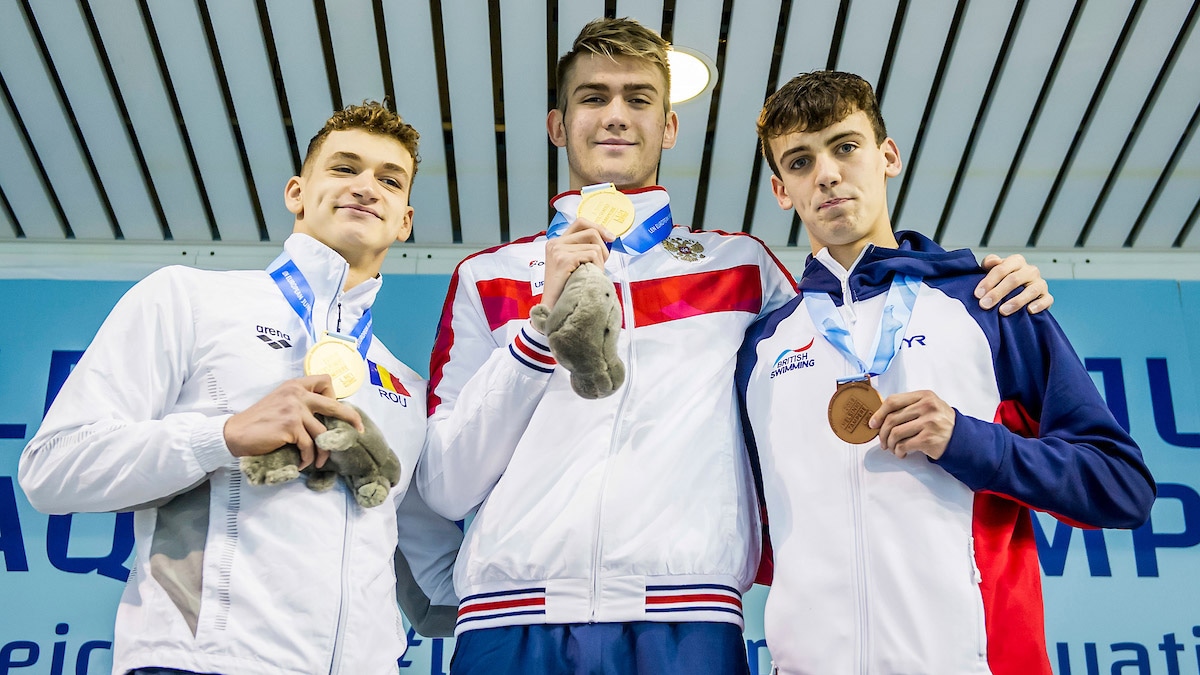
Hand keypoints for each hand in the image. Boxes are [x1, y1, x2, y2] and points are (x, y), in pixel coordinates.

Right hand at [224, 375, 363, 469]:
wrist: (235, 433)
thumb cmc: (258, 421)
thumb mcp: (280, 402)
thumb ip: (300, 403)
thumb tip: (324, 417)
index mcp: (295, 385)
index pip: (325, 380)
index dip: (333, 395)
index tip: (333, 410)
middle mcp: (296, 393)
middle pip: (334, 404)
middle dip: (351, 418)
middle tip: (358, 431)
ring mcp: (294, 409)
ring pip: (322, 432)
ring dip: (323, 450)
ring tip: (318, 461)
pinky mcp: (291, 426)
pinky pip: (309, 445)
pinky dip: (307, 457)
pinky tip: (302, 463)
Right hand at [541, 219, 613, 310]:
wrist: (553, 308)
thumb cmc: (566, 289)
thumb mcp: (573, 264)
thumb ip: (583, 249)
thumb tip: (607, 238)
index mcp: (556, 242)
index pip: (581, 222)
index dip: (598, 226)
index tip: (610, 237)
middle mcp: (555, 243)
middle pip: (591, 232)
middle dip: (603, 248)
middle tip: (603, 263)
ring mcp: (558, 250)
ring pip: (594, 246)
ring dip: (600, 262)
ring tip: (593, 274)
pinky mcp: (563, 259)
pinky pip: (592, 255)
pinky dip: (597, 266)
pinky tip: (590, 276)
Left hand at [868, 390, 954, 459]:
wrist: (961, 438)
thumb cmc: (940, 422)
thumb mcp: (928, 406)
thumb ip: (908, 406)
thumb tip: (879, 418)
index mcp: (924, 396)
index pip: (893, 401)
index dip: (879, 413)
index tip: (873, 423)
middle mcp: (927, 407)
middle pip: (892, 419)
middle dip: (883, 433)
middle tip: (882, 441)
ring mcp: (929, 423)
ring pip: (896, 433)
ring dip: (890, 444)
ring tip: (892, 448)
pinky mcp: (928, 439)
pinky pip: (904, 445)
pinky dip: (898, 451)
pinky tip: (901, 453)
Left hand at [976, 253, 1053, 314]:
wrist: (1019, 290)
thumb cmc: (1004, 279)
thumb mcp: (994, 269)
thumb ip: (989, 263)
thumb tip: (991, 261)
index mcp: (1016, 261)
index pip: (1001, 269)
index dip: (989, 281)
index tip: (978, 294)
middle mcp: (1030, 270)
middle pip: (1014, 280)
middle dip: (997, 293)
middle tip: (985, 304)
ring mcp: (1040, 283)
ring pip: (1030, 290)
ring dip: (1016, 301)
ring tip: (1003, 311)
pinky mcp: (1047, 296)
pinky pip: (1046, 300)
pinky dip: (1039, 305)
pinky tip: (1029, 310)